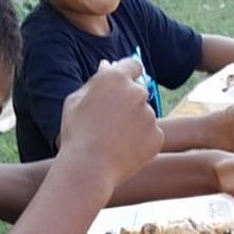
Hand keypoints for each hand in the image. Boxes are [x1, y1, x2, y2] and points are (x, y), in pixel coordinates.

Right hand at [59, 58, 163, 186]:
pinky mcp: (158, 136)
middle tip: (110, 121)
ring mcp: (150, 115)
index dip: (128, 73)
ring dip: (134, 123)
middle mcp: (138, 93)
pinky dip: (140, 141)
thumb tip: (107, 66)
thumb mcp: (75, 101)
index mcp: (115, 78)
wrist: (88, 167)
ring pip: (144, 115)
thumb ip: (95, 82)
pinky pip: (150, 135)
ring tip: (113, 140)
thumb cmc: (76, 132)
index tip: (123, 84)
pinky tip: (123, 150)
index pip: (133, 65)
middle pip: (138, 92)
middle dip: (128, 101)